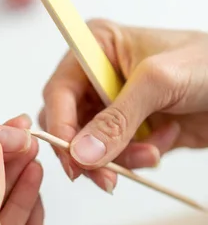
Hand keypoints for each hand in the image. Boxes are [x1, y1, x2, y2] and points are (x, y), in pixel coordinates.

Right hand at [40, 20, 207, 191]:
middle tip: (107, 176)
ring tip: (152, 151)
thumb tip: (81, 154)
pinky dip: (138, 157)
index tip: (74, 159)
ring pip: (92, 146)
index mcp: (95, 48)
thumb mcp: (158, 83)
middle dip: (89, 152)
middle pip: (69, 124)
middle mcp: (98, 76)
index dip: (61, 127)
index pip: (59, 92)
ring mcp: (116, 105)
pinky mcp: (132, 129)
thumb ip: (117, 118)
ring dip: (120, 157)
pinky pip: (119, 155)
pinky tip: (164, 140)